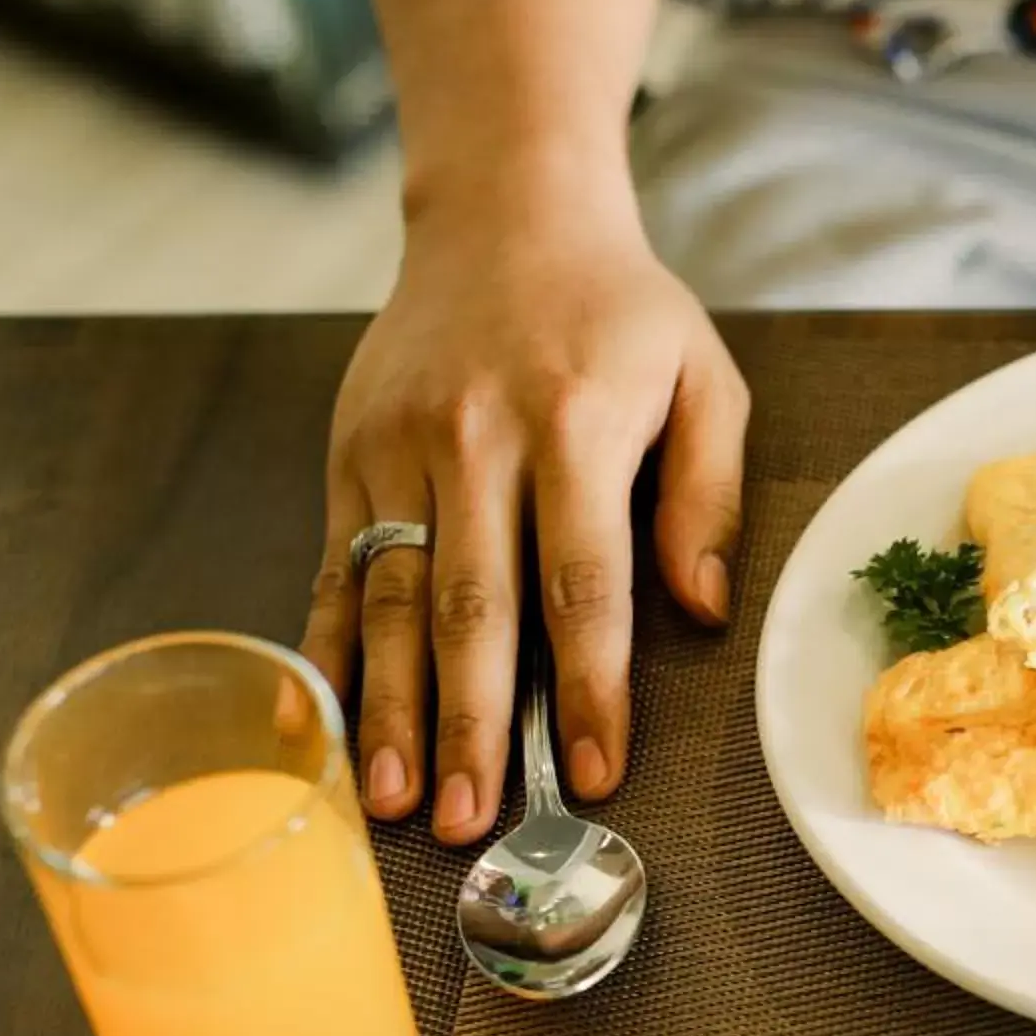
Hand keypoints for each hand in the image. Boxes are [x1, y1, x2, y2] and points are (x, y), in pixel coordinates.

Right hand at [302, 205, 747, 843]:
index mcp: (576, 425)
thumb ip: (708, 493)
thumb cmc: (618, 311)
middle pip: (473, 607)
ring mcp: (400, 447)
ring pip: (390, 598)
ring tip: (393, 799)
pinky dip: (327, 652)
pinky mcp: (349, 451)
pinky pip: (336, 567)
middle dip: (473, 725)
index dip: (591, 688)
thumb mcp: (704, 377)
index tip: (596, 773)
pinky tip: (329, 725)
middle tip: (471, 822)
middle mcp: (477, 440)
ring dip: (391, 708)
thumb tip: (701, 608)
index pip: (585, 584)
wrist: (504, 214)